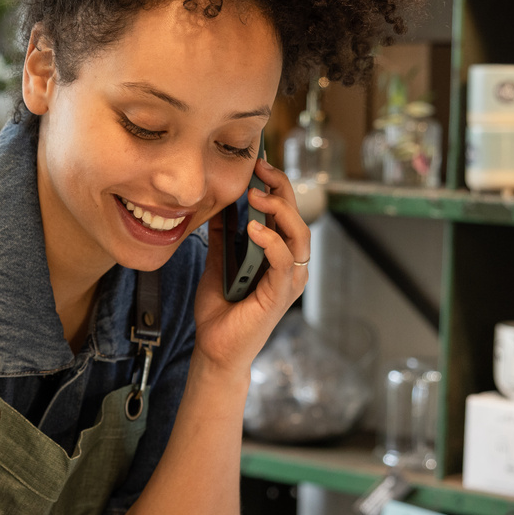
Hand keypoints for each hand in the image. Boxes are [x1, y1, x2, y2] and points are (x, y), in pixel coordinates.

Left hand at [193, 157, 310, 375]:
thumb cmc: (220, 310)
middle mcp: (289, 265)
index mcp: (278, 255)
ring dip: (279, 211)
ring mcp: (288, 281)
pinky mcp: (281, 296)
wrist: (214, 349)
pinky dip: (272, 242)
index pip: (285, 213)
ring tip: (256, 196)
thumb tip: (218, 204)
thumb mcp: (218, 263)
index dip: (276, 186)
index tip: (258, 164)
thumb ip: (222, 237)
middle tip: (260, 169)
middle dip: (281, 189)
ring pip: (299, 235)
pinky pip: (285, 262)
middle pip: (296, 217)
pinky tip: (254, 229)